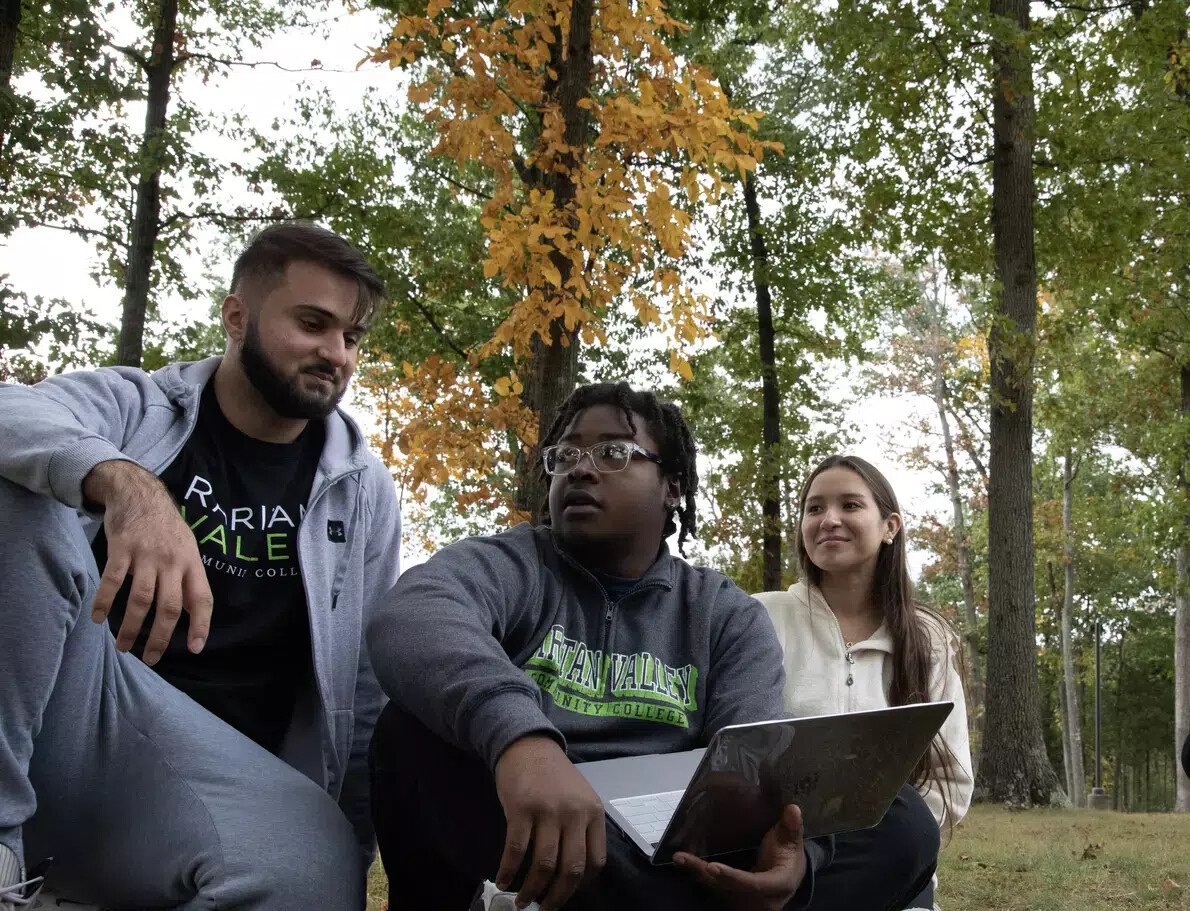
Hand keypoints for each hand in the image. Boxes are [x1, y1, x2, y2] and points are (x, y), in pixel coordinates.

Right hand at [84, 460, 211, 664]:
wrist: (140, 494)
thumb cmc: (166, 528)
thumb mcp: (188, 549)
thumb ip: (190, 579)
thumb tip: (193, 615)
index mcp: (192, 563)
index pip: (202, 599)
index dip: (201, 625)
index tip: (194, 648)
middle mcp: (172, 561)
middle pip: (169, 607)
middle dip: (160, 637)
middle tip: (150, 658)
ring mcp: (146, 555)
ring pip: (141, 599)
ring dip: (130, 627)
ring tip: (123, 646)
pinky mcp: (122, 548)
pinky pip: (112, 580)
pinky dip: (104, 602)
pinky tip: (97, 618)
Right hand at [493, 735, 606, 910]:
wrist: (527, 745)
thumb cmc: (554, 775)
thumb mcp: (580, 797)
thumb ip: (582, 828)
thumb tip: (573, 873)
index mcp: (593, 813)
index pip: (595, 862)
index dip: (580, 885)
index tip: (566, 894)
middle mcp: (574, 814)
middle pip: (570, 869)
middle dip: (556, 897)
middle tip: (544, 908)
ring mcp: (548, 811)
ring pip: (543, 864)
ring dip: (531, 890)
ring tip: (521, 901)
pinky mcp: (521, 809)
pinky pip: (516, 850)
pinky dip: (508, 871)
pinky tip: (502, 880)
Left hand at [673, 804, 806, 910]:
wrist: (789, 875)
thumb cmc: (788, 856)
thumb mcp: (792, 842)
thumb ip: (791, 828)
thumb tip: (793, 808)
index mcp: (777, 885)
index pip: (753, 884)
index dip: (733, 877)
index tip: (713, 867)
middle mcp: (760, 898)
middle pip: (729, 888)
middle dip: (705, 874)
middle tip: (683, 858)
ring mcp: (745, 898)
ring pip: (718, 888)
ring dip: (697, 873)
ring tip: (679, 858)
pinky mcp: (734, 894)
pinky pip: (715, 886)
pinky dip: (699, 873)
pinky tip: (684, 861)